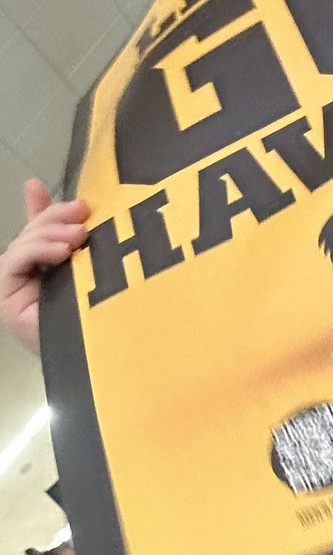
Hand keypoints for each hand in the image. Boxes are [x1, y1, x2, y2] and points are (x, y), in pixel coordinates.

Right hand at [0, 179, 88, 353]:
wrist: (102, 356)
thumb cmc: (102, 317)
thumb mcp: (90, 269)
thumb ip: (74, 239)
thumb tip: (67, 209)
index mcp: (47, 271)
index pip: (41, 233)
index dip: (46, 210)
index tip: (66, 198)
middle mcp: (27, 279)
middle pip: (32, 235)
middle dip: (56, 218)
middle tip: (83, 212)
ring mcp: (14, 288)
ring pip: (23, 245)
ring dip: (51, 233)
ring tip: (79, 235)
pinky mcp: (6, 297)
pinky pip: (15, 263)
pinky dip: (37, 251)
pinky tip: (62, 252)